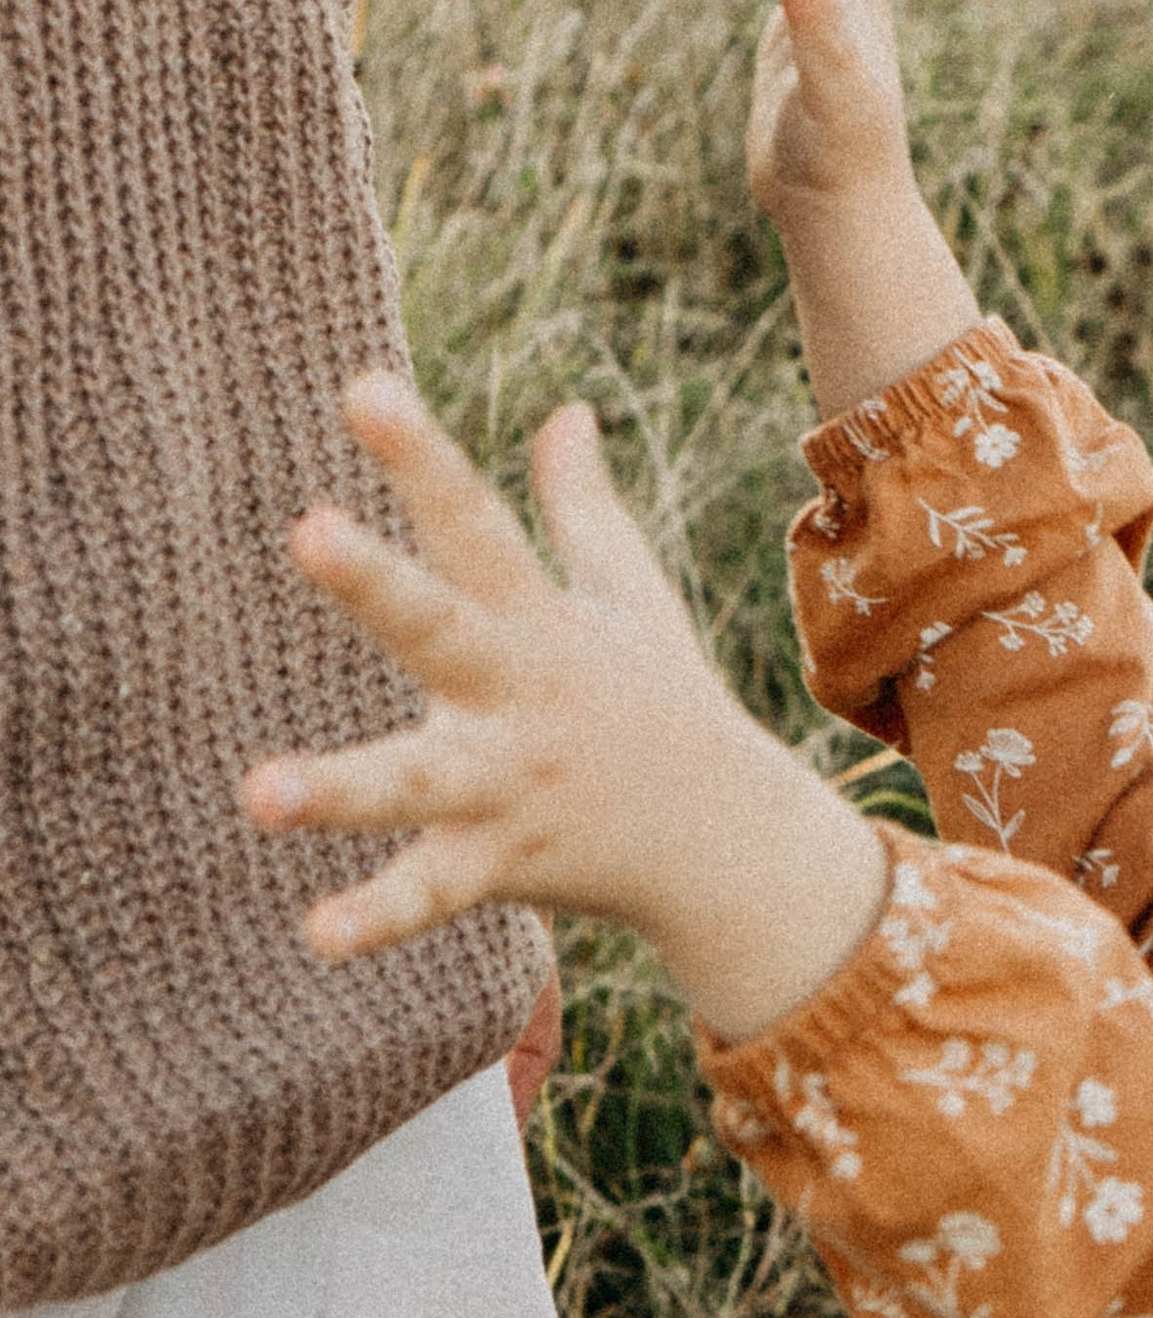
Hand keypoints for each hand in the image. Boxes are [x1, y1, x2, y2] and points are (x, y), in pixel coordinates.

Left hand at [241, 376, 887, 1043]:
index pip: (472, 524)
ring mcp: (509, 783)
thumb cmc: (664, 704)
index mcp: (537, 620)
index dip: (419, 456)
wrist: (729, 842)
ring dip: (340, 787)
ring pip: (415, 780)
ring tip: (257, 793)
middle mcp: (519, 693)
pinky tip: (317, 932)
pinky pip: (433, 892)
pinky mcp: (501, 863)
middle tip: (307, 527)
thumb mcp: (630, 600)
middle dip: (375, 582)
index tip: (363, 386)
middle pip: (440, 626)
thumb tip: (567, 412)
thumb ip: (582, 508)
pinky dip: (380, 916)